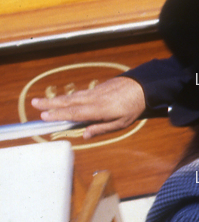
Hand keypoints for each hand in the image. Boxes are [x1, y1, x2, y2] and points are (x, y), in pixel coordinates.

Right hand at [31, 76, 145, 138]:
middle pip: (68, 102)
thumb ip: (102, 129)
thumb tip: (84, 135)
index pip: (74, 113)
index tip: (44, 116)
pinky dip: (68, 96)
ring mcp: (94, 92)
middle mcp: (93, 99)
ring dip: (56, 99)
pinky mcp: (96, 88)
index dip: (58, 115)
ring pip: (72, 96)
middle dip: (50, 104)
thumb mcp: (122, 123)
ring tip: (41, 101)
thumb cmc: (133, 107)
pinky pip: (79, 93)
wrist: (142, 86)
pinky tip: (61, 99)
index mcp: (98, 109)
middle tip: (33, 104)